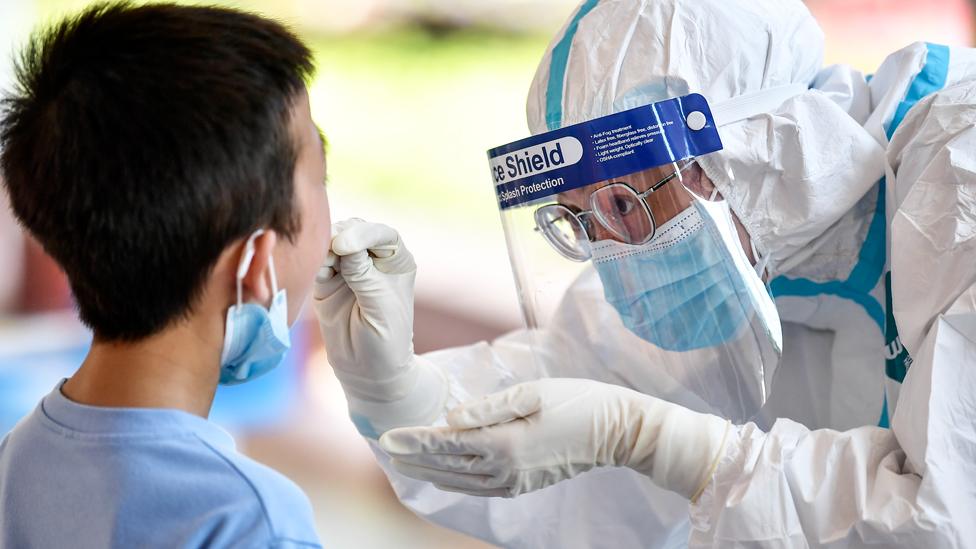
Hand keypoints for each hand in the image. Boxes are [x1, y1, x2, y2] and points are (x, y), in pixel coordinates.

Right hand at [314, 219, 445, 437]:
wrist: (368, 371)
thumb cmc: (386, 341)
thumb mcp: (379, 307)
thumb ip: (362, 275)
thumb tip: (343, 243)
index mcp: (396, 261)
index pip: (381, 234)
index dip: (364, 233)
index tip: (345, 244)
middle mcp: (372, 259)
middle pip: (354, 231)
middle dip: (341, 235)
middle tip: (331, 251)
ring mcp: (348, 268)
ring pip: (332, 242)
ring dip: (325, 247)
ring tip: (324, 265)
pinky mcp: (326, 281)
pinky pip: (317, 263)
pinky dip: (315, 262)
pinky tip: (317, 272)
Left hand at [379, 378, 729, 498]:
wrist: (617, 432)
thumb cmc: (578, 402)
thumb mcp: (532, 393)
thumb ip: (487, 408)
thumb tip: (451, 418)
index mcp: (503, 443)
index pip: (445, 444)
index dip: (413, 441)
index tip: (387, 437)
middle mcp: (503, 470)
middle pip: (445, 466)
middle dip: (414, 458)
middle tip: (387, 448)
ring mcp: (513, 482)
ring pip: (458, 481)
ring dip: (430, 471)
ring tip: (407, 462)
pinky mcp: (522, 485)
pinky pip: (477, 487)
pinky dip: (454, 480)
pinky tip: (445, 473)